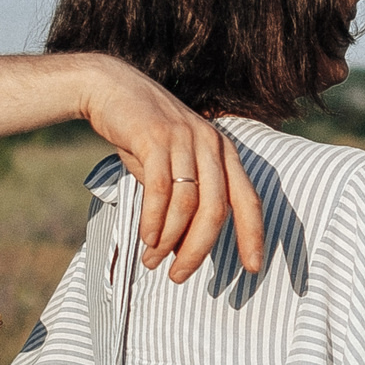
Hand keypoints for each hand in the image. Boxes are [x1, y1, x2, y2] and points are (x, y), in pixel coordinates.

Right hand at [79, 59, 265, 279]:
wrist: (110, 88)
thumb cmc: (143, 134)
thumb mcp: (173, 164)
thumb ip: (185, 199)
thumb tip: (182, 248)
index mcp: (224, 151)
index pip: (248, 199)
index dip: (254, 235)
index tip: (253, 269)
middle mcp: (210, 143)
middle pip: (216, 210)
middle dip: (198, 250)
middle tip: (179, 276)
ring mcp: (184, 139)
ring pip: (187, 205)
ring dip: (169, 240)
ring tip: (153, 261)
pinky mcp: (155, 138)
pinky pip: (160, 192)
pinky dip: (154, 221)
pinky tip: (145, 238)